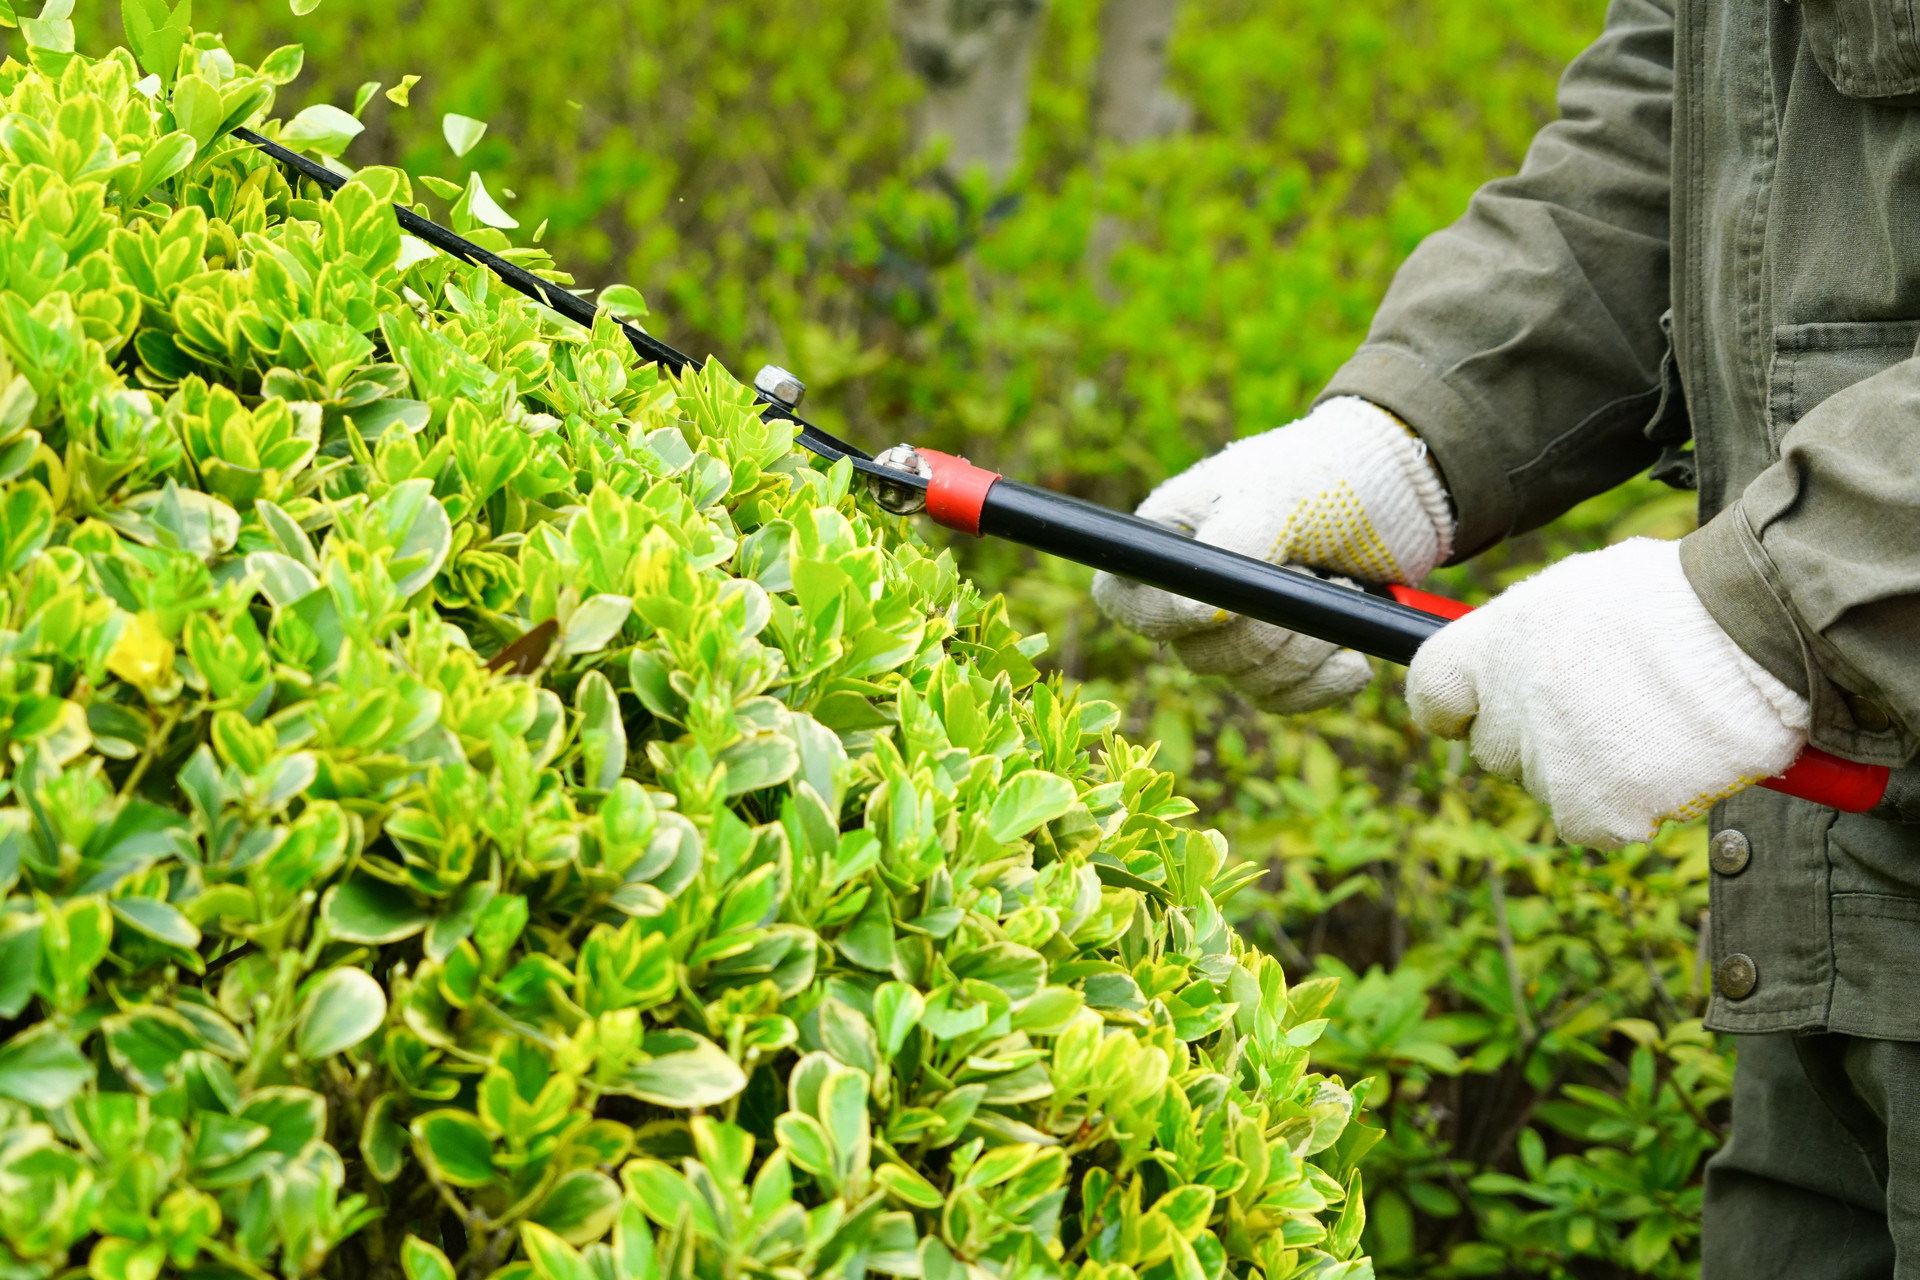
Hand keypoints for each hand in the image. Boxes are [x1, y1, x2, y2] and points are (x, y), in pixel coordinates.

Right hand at [1093, 397, 1454, 711]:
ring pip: (1246, 682)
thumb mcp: (1272, 496)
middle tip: (1310, 574)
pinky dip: (1323, 682)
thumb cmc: (1322, 474)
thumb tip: (1195, 614)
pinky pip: (1284, 700)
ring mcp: (1242, 633)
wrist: (1397, 489)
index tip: (1216, 609)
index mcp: (1171, 545)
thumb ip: (1230, 546)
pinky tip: (1351, 653)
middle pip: (1196, 655)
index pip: (1122, 601)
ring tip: (1341, 587)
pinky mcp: (1287, 660)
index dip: (1158, 618)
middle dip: (1264, 628)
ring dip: (1304, 649)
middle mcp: (1195, 595)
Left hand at [1407, 537, 1810, 847]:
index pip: (1431, 690)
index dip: (1454, 707)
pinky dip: (1634, 805)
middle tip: (1604, 711)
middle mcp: (1507, 703)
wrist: (1753, 625)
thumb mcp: (1581, 590)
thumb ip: (1532, 637)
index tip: (1469, 715)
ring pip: (1550, 787)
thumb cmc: (1680, 597)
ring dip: (1593, 771)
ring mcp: (1548, 760)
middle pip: (1495, 749)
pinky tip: (1672, 761)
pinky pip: (1597, 824)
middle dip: (1537, 739)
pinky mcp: (1595, 806)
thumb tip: (1514, 661)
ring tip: (1655, 722)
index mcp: (1493, 641)